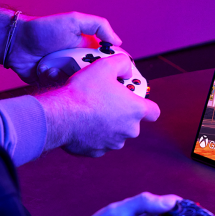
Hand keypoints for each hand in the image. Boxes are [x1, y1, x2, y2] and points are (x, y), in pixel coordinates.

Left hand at [6, 11, 120, 83]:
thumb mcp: (74, 21)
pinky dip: (56, 82)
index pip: (108, 62)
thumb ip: (98, 26)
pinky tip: (48, 72)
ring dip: (72, 79)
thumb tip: (118, 41)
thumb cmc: (45, 29)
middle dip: (93, 77)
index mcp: (88, 50)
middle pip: (96, 78)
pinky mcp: (55, 86)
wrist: (17, 43)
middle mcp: (80, 64)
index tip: (121, 73)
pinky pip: (62, 91)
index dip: (115, 68)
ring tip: (61, 68)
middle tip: (84, 71)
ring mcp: (67, 76)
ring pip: (80, 87)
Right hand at [37, 54, 159, 156]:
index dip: (147, 105)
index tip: (136, 99)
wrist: (61, 115)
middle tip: (106, 100)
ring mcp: (113, 143)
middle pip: (131, 121)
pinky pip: (100, 141)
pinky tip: (83, 123)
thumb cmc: (84, 92)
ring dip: (108, 124)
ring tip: (92, 111)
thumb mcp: (105, 66)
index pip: (154, 112)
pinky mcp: (98, 151)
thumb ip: (122, 63)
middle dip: (121, 112)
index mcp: (135, 110)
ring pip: (115, 132)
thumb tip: (127, 68)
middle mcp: (129, 130)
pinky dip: (94, 134)